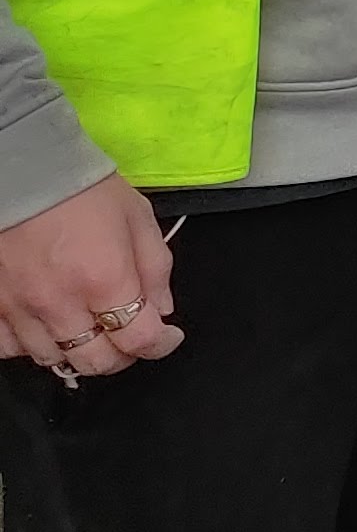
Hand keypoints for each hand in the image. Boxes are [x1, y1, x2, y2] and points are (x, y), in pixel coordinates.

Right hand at [0, 177, 182, 380]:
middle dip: (121, 356)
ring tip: (87, 328)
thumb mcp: (138, 218)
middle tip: (128, 337)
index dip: (160, 345)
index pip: (139, 340)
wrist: (24, 170)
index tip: (167, 337)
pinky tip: (43, 325)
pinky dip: (28, 344)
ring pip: (51, 359)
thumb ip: (156, 267)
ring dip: (76, 350)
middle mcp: (60, 302)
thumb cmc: (82, 189)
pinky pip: (7, 347)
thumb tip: (162, 309)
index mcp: (104, 279)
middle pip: (95, 361)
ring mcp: (19, 308)